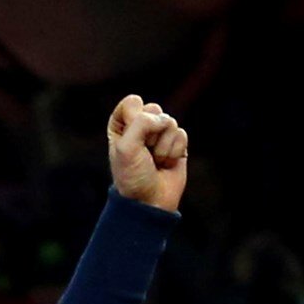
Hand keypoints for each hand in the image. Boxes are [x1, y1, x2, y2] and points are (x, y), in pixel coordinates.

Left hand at [107, 96, 187, 212]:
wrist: (150, 201)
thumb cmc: (133, 176)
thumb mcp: (126, 147)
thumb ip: (141, 123)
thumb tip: (164, 119)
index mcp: (122, 127)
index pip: (132, 102)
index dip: (134, 118)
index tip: (129, 137)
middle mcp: (140, 129)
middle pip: (153, 109)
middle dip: (151, 131)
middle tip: (145, 152)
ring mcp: (160, 136)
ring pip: (169, 121)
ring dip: (163, 145)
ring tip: (156, 161)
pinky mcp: (177, 145)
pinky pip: (182, 134)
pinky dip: (175, 150)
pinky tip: (167, 163)